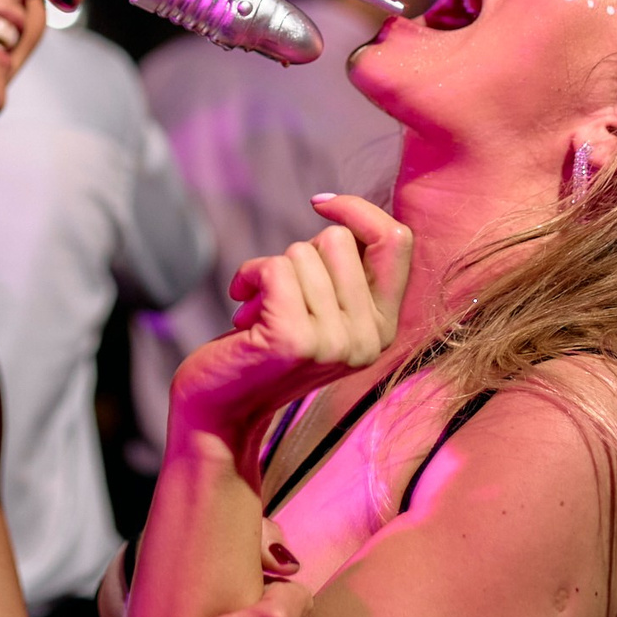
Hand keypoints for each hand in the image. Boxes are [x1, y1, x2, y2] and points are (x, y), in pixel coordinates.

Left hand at [169, 192, 409, 445]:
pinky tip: (240, 306)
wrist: (220, 411)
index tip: (319, 205)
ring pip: (301, 253)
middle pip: (338, 240)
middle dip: (297, 256)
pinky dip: (247, 275)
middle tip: (279, 299)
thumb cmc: (265, 347)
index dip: (358, 210)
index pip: (396, 241)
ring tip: (259, 312)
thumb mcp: (323, 310)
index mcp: (384, 328)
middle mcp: (369, 339)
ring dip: (268, 272)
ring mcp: (335, 342)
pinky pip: (274, 268)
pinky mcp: (294, 339)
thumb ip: (346, 273)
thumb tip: (347, 211)